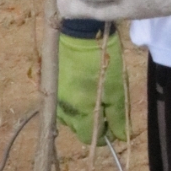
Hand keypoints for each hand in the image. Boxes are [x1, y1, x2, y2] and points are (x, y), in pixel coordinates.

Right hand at [56, 31, 127, 145]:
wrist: (79, 32)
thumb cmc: (101, 59)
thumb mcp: (116, 88)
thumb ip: (117, 116)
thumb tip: (120, 137)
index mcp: (78, 112)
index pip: (89, 138)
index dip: (104, 134)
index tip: (113, 124)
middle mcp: (62, 110)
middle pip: (79, 129)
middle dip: (93, 122)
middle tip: (106, 106)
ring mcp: (54, 98)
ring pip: (70, 117)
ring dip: (82, 112)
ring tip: (94, 95)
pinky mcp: (50, 86)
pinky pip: (63, 103)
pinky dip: (74, 101)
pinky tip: (82, 87)